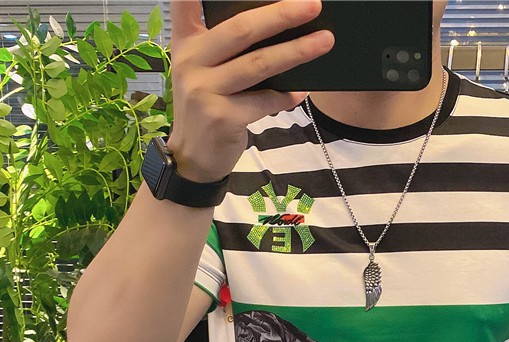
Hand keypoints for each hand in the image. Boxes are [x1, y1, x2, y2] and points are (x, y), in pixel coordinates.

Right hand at [167, 0, 334, 181]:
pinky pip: (265, 101)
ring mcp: (204, 90)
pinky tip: (303, 91)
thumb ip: (224, 49)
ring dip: (296, 52)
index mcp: (187, 43)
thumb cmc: (206, 109)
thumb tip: (276, 29)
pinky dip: (287, 96)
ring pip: (259, 64)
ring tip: (324, 41)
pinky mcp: (222, 117)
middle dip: (281, 14)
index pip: (185, 1)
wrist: (193, 158)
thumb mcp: (203, 72)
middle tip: (312, 5)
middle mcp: (191, 61)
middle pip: (242, 29)